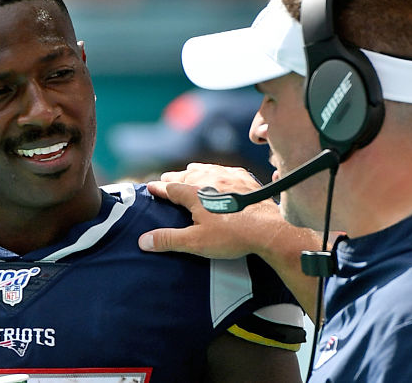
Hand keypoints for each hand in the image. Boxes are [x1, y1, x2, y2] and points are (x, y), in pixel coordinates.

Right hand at [139, 163, 325, 312]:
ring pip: (206, 169)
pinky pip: (226, 170)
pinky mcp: (245, 180)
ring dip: (195, 171)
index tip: (150, 187)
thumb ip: (168, 240)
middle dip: (174, 178)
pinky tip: (219, 173)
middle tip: (166, 179)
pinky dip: (217, 171)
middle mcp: (209, 179)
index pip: (170, 187)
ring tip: (189, 171)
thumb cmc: (232, 236)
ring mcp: (229, 177)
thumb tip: (143, 240)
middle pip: (186, 175)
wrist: (268, 229)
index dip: (159, 188)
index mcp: (194, 193)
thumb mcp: (196, 242)